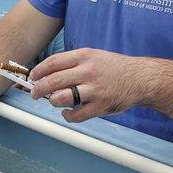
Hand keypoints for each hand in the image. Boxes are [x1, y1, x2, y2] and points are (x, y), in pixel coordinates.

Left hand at [29, 48, 151, 122]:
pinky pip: (76, 115)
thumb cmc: (114, 68)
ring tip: (55, 101)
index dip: (39, 71)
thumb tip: (48, 75)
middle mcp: (88, 71)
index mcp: (85, 56)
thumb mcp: (94, 56)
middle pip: (53, 81)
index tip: (32, 77)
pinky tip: (67, 113)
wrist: (140, 79)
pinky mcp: (100, 106)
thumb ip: (73, 63)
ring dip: (53, 101)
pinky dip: (68, 116)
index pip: (53, 62)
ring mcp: (94, 90)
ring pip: (62, 98)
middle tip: (34, 94)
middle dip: (38, 89)